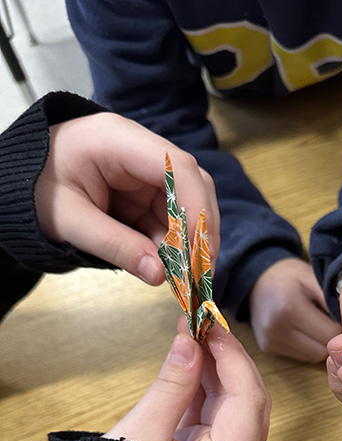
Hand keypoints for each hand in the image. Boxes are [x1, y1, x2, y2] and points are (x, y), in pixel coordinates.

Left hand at [35, 113, 219, 285]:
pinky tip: (169, 267)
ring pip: (185, 205)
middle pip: (191, 185)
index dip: (196, 209)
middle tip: (202, 273)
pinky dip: (173, 246)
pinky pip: (169, 219)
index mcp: (117, 140)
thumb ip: (115, 245)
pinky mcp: (142, 193)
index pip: (177, 167)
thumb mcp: (70, 221)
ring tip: (183, 278)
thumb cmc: (33, 191)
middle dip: (200, 230)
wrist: (13, 185)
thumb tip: (160, 275)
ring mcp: (142, 172)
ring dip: (188, 243)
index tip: (201, 251)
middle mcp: (138, 150)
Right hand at [103, 324, 269, 440]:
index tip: (211, 325)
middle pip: (249, 402)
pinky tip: (189, 363)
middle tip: (203, 324)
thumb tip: (190, 343)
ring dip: (215, 371)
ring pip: (233, 408)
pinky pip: (214, 418)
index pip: (248, 401)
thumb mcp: (140, 435)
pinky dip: (203, 388)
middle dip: (229, 360)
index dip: (233, 357)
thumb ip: (171, 386)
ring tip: (192, 335)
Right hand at [249, 257, 340, 361]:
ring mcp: (271, 341)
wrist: (256, 280)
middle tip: (334, 322)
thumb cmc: (290, 276)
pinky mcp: (268, 349)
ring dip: (322, 345)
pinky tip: (307, 331)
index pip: (330, 334)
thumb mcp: (313, 278)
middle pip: (322, 350)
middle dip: (333, 339)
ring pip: (313, 357)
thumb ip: (332, 300)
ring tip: (319, 325)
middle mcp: (276, 329)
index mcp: (289, 308)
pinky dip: (309, 347)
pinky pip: (301, 357)